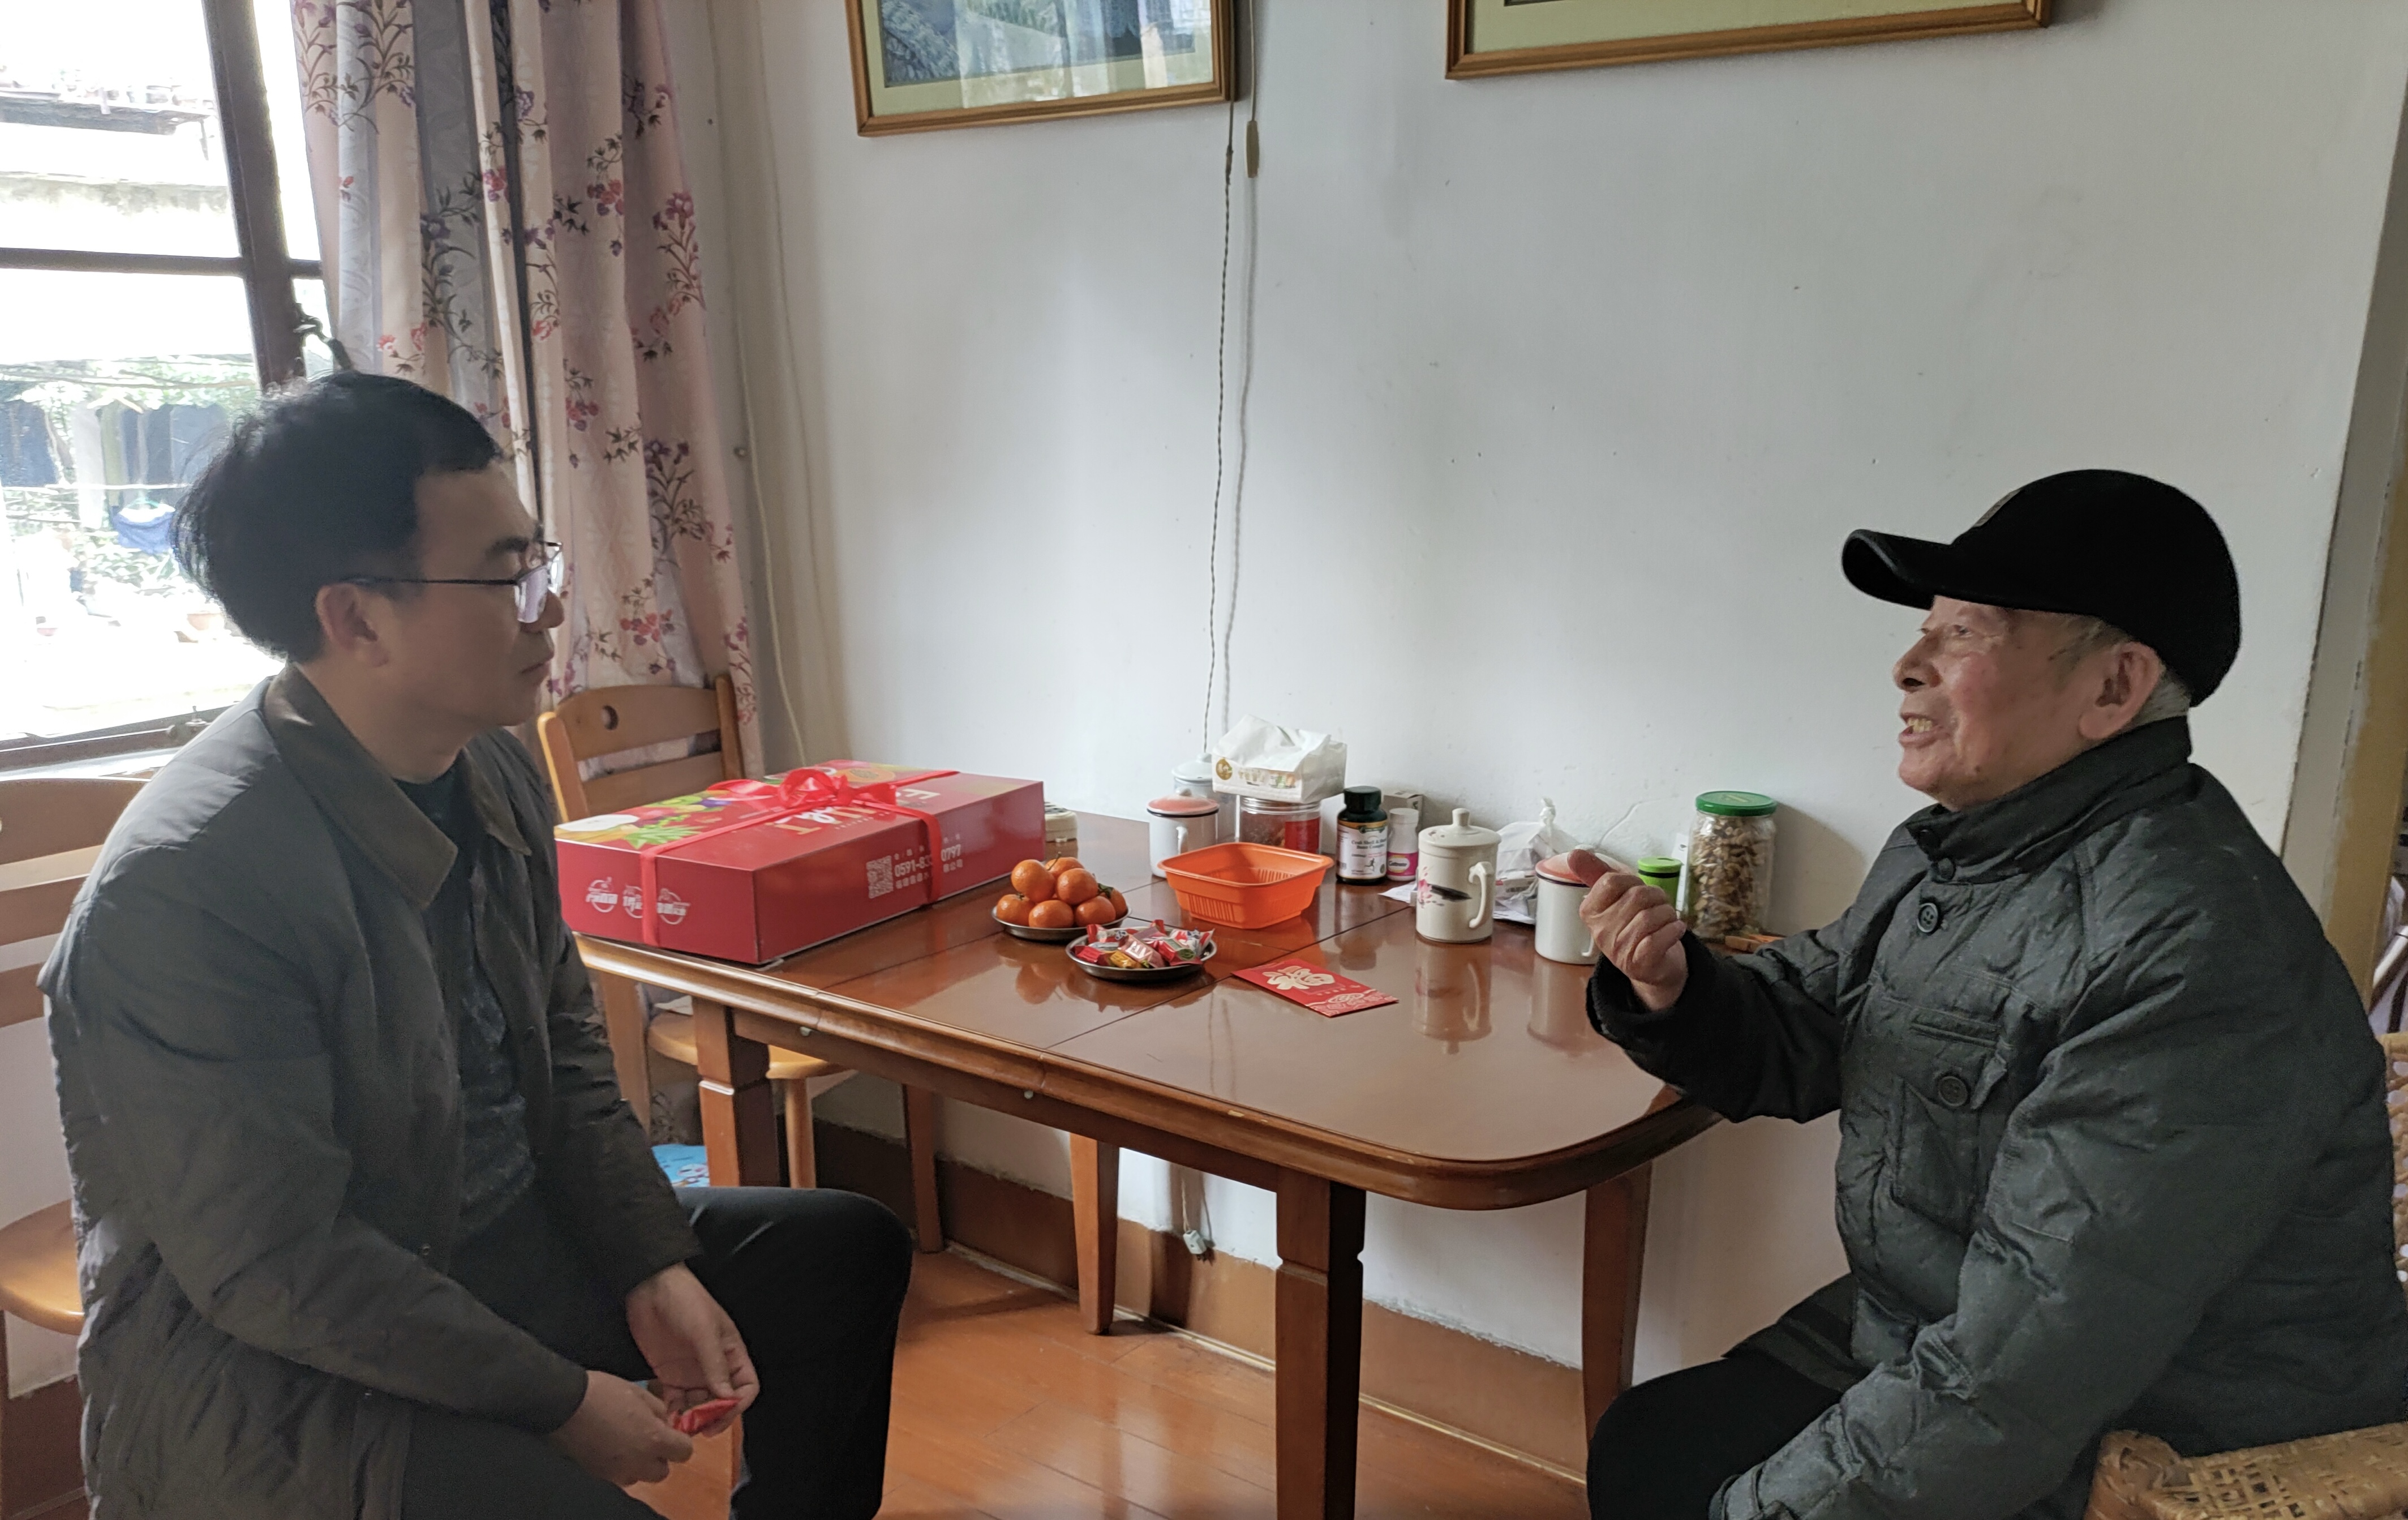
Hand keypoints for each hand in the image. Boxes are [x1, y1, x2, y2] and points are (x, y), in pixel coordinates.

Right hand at [549, 1370, 689, 1486]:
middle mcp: (638, 1462)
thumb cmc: (604, 1392)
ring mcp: (616, 1473)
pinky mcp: (598, 1475)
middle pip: (662, 1471)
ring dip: (639, 1464)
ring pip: (639, 1476)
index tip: (671, 1433)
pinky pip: (618, 1477)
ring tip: (626, 1443)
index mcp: (653, 1439)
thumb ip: (659, 1411)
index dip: (680, 1442)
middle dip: (660, 1457)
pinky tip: (609, 1447)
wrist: (564, 1404)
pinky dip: (619, 1466)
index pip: (684, 1452)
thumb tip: (665, 1423)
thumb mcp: (639, 1393)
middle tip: (649, 1438)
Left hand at [626, 1264, 757, 1437]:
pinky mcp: (669, 1376)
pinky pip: (676, 1402)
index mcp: (731, 1354)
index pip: (746, 1387)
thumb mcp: (704, 1331)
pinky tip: (667, 1420)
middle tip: (699, 1428)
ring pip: (699, 1406)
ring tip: (681, 1428)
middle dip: (714, 1417)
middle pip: (722, 1401)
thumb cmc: (685, 1300)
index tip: (723, 1414)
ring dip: (692, 1419)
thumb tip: (728, 1398)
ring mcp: (691, 1373)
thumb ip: (716, 1366)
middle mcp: (713, 1367)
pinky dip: (673, 1414)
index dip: (739, 1404)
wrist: (649, 1288)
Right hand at [1580, 871, 1688, 1011]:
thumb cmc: (1634, 925)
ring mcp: (1618, 950)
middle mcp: (1600, 932)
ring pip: (1650, 916)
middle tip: (1659, 904)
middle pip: (1636, 896)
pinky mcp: (1638, 964)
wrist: (1652, 966)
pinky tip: (1675, 929)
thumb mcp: (1614, 898)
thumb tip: (1574, 853)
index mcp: (1590, 912)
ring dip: (1668, 913)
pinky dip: (1674, 929)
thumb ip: (1596, 873)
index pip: (1611, 881)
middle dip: (1657, 896)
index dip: (1632, 880)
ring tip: (1668, 918)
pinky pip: (1659, 938)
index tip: (1637, 890)